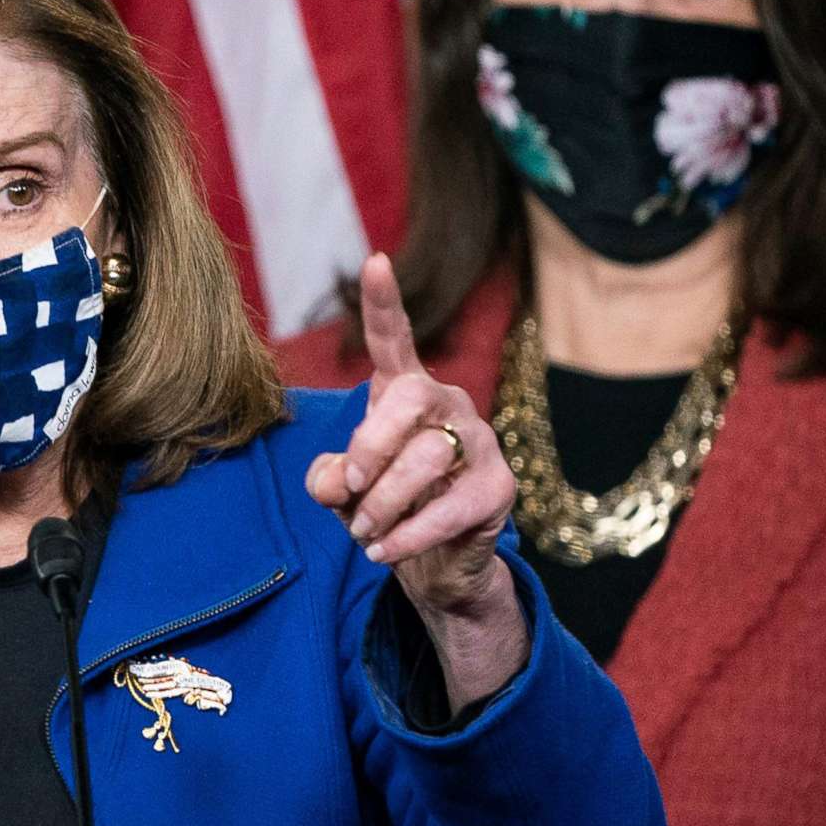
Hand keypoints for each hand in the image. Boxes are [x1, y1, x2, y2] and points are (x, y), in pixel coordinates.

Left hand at [305, 256, 525, 705]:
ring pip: (426, 460)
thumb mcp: (342, 491)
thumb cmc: (383, 509)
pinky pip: (447, 510)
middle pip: (412, 399)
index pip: (394, 339)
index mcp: (405, 392)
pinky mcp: (498, 489)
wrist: (432, 564)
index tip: (374, 261)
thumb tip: (340, 480)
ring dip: (382, 505)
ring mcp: (480, 443)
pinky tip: (382, 552)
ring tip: (363, 532)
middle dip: (372, 445)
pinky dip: (405, 537)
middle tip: (352, 486)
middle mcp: (448, 405)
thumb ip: (328, 477)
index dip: (383, 303)